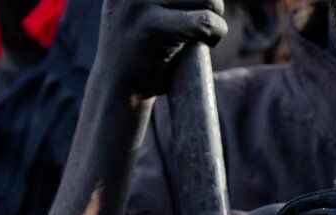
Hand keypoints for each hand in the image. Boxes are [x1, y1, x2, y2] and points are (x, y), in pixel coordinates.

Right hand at [93, 0, 227, 100]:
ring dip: (215, 18)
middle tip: (204, 24)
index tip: (195, 8)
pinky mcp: (153, 27)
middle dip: (210, 3)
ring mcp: (139, 2)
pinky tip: (209, 43)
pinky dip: (218, 33)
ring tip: (204, 34)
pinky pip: (206, 22)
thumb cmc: (139, 47)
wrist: (118, 86)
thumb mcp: (140, 6)